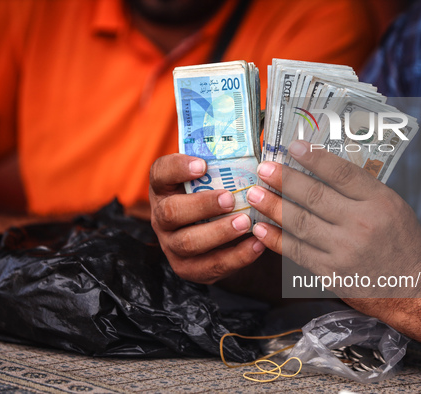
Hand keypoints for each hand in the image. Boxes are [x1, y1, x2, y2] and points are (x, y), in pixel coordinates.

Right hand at [149, 154, 264, 283]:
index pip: (160, 173)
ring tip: (245, 223)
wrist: (219, 238)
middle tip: (230, 199)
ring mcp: (172, 245)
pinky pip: (210, 266)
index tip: (202, 164)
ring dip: (219, 233)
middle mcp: (161, 216)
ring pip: (188, 243)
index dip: (178, 168)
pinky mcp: (188, 268)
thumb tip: (259, 148)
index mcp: (165, 187)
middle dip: (202, 205)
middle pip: (171, 212)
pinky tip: (257, 244)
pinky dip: (237, 256)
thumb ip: (226, 163)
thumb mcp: (215, 178)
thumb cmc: (218, 196)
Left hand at [245, 141, 420, 297]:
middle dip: (283, 180)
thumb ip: (361, 191)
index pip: (341, 173)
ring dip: (272, 206)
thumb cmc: (403, 243)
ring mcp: (344, 250)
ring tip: (254, 194)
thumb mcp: (393, 207)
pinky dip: (276, 239)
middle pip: (314, 196)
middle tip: (263, 168)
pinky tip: (260, 227)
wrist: (415, 288)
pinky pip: (297, 251)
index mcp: (380, 202)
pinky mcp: (331, 272)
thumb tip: (320, 170)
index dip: (314, 158)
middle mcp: (362, 224)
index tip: (292, 146)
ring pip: (300, 223)